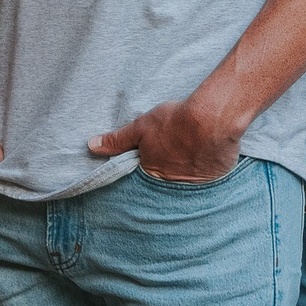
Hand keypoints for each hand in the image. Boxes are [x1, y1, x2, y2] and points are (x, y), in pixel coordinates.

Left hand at [87, 92, 245, 182]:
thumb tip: (92, 146)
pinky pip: (207, 183)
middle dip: (166, 177)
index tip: (153, 162)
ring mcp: (194, 186)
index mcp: (152, 174)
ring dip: (186, 178)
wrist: (212, 119)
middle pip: (165, 186)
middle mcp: (172, 186)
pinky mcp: (214, 181)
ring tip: (189, 161)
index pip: (144, 181)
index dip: (148, 170)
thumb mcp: (141, 127)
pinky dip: (205, 175)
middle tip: (173, 161)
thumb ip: (117, 140)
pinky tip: (206, 162)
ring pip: (186, 186)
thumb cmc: (175, 122)